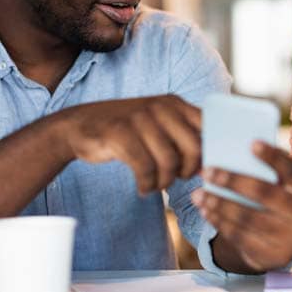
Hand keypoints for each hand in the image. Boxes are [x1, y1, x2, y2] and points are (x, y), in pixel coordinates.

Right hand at [62, 95, 200, 193]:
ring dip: (165, 182)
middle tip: (175, 178)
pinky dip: (147, 185)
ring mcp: (140, 118)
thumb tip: (211, 166)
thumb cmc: (128, 132)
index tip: (199, 169)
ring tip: (156, 185)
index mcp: (175, 103)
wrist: (80, 126)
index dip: (209, 153)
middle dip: (188, 171)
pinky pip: (145, 169)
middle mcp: (160, 106)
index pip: (208, 128)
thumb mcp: (159, 125)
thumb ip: (185, 137)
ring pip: (170, 162)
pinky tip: (143, 188)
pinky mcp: (120, 133)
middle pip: (194, 149)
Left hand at [194, 127, 291, 271]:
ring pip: (249, 217)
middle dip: (234, 180)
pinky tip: (205, 208)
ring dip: (220, 202)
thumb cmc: (290, 195)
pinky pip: (240, 236)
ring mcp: (290, 241)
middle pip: (267, 194)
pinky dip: (219, 221)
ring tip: (199, 190)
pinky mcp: (271, 257)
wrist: (284, 237)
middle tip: (207, 169)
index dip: (274, 158)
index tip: (250, 143)